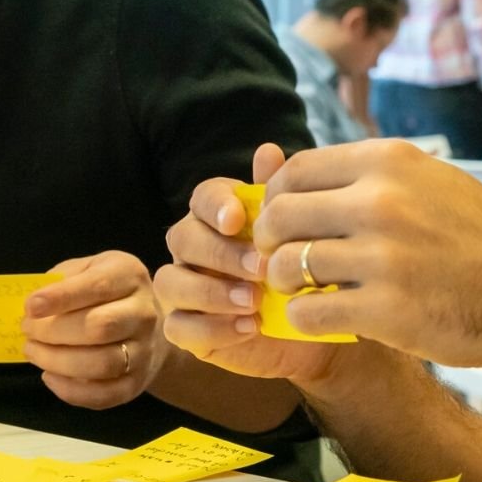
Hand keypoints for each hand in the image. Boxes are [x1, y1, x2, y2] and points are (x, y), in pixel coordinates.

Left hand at [21, 250, 165, 408]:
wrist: (147, 327)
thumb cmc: (105, 293)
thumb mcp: (86, 270)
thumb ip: (61, 281)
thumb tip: (33, 307)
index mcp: (129, 276)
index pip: (98, 286)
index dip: (62, 297)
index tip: (31, 307)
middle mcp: (144, 313)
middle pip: (100, 327)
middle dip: (54, 331)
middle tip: (28, 330)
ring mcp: (144, 351)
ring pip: (102, 363)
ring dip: (57, 361)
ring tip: (33, 351)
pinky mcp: (136, 383)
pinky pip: (104, 395)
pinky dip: (70, 391)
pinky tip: (49, 376)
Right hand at [153, 144, 347, 385]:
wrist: (311, 330)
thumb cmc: (299, 274)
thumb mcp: (297, 236)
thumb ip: (278, 198)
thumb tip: (268, 151)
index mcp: (217, 216)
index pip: (202, 197)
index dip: (216, 205)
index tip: (237, 219)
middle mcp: (193, 247)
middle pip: (182, 238)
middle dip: (220, 253)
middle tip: (260, 269)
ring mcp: (183, 288)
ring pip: (170, 281)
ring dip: (211, 292)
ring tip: (253, 302)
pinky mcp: (184, 328)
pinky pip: (178, 326)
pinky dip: (212, 328)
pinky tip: (249, 327)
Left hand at [255, 139, 481, 369]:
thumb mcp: (432, 182)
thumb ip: (373, 177)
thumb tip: (302, 175)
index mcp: (390, 162)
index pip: (297, 169)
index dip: (275, 195)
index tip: (278, 216)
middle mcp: (380, 201)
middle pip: (281, 215)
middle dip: (269, 240)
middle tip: (280, 256)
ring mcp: (382, 257)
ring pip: (287, 264)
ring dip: (283, 280)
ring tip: (302, 287)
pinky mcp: (385, 310)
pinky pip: (308, 311)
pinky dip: (304, 316)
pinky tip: (322, 314)